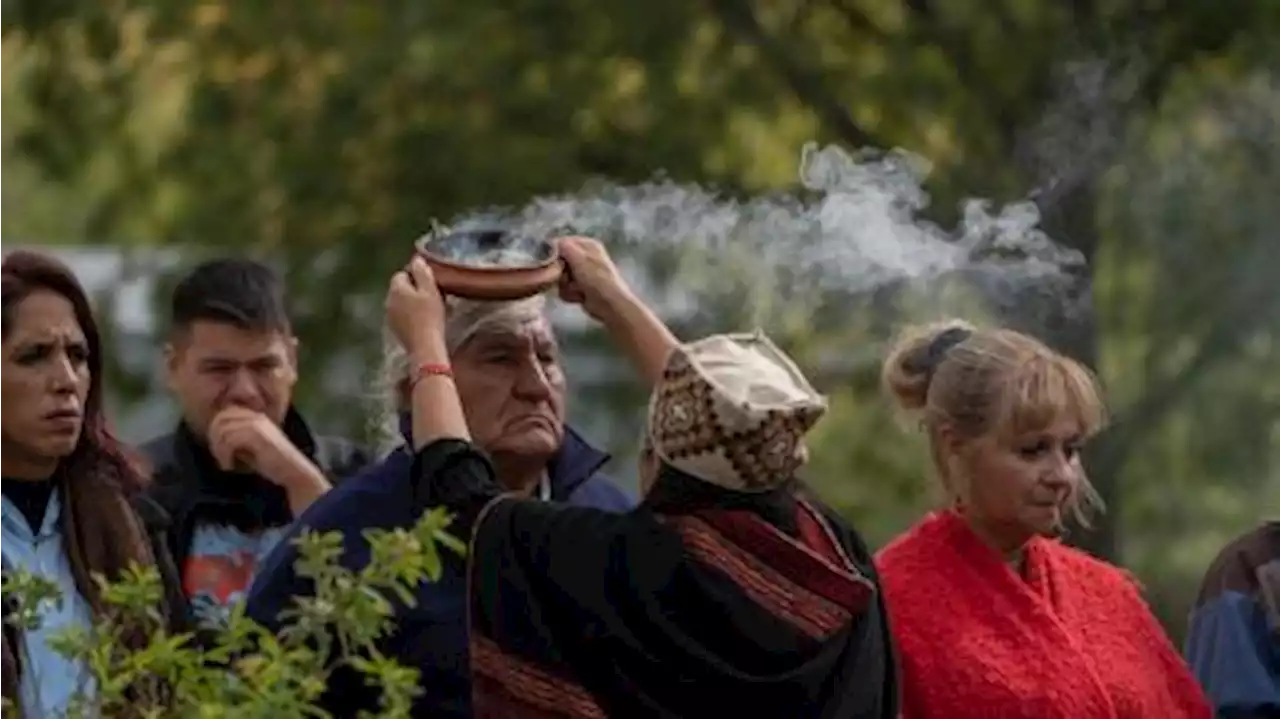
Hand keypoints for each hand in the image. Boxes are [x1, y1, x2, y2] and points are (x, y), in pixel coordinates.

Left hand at [208, 407, 327, 494]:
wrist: (293, 471)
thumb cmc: (272, 463)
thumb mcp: (250, 446)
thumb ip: (235, 437)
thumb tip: (213, 435)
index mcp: (255, 416)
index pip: (224, 414)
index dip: (215, 432)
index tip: (220, 451)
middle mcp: (255, 416)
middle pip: (220, 419)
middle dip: (214, 440)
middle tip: (220, 457)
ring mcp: (257, 424)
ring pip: (222, 430)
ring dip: (219, 450)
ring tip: (225, 463)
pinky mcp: (256, 435)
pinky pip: (229, 440)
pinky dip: (224, 455)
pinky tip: (230, 466)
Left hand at [386, 256, 446, 354]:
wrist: (425, 346)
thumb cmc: (430, 316)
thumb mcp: (431, 291)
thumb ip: (422, 272)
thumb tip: (416, 259)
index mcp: (396, 288)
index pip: (402, 273)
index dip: (416, 276)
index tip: (431, 283)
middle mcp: (388, 299)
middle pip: (400, 288)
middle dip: (413, 289)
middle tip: (431, 295)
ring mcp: (389, 315)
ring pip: (400, 302)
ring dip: (410, 303)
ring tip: (427, 309)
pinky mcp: (393, 328)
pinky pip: (401, 315)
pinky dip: (408, 315)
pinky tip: (421, 321)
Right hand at [556, 236, 631, 321]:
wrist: (609, 304)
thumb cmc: (596, 278)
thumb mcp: (579, 258)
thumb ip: (563, 247)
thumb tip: (550, 243)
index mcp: (588, 244)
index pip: (562, 243)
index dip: (555, 253)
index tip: (553, 262)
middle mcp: (585, 257)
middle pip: (559, 261)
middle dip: (561, 273)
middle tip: (567, 278)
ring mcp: (582, 273)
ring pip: (560, 276)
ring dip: (566, 285)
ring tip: (577, 289)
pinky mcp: (580, 287)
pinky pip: (565, 288)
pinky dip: (570, 294)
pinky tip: (579, 297)